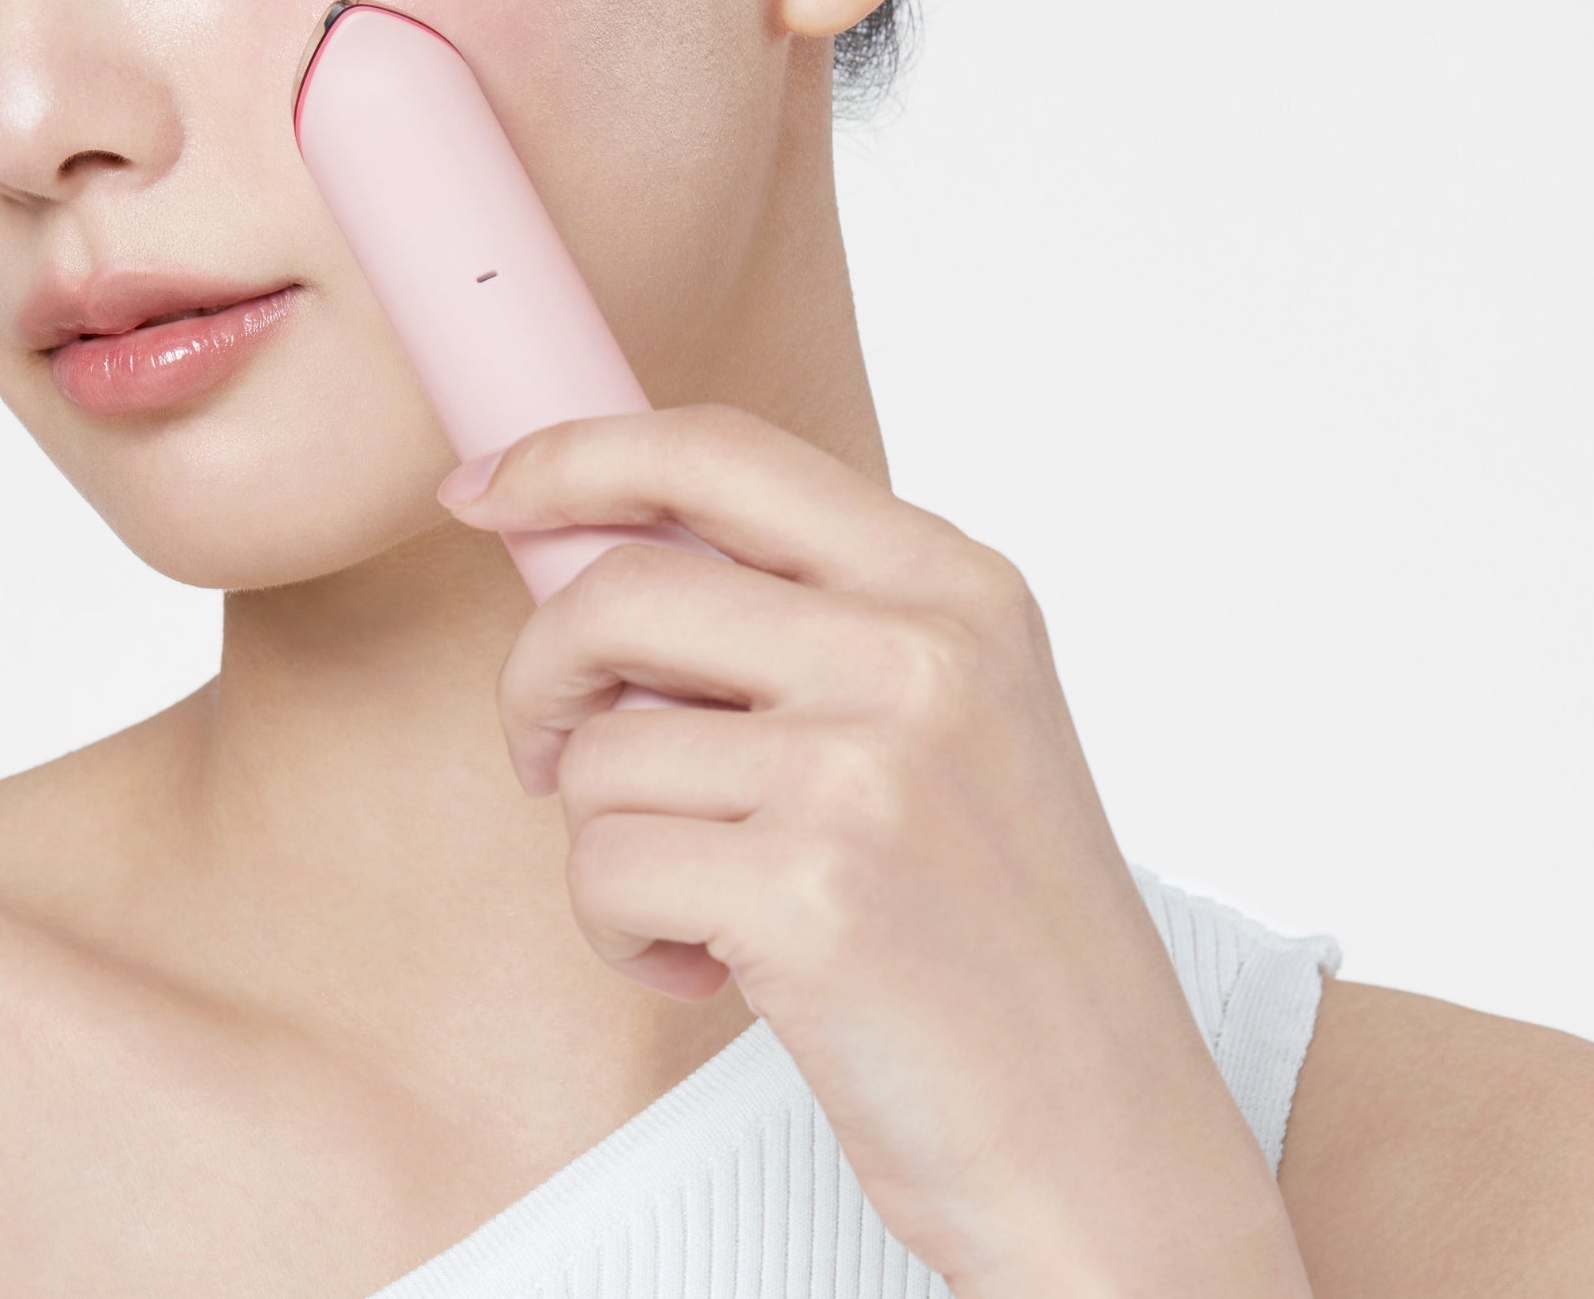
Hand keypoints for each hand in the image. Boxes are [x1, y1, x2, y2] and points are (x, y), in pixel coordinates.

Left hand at [437, 405, 1313, 1298]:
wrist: (1104, 1142)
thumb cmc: (1001, 935)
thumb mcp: (947, 717)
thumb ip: (801, 618)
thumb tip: (583, 544)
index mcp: (957, 584)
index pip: (722, 450)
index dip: (576, 455)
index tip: (489, 485)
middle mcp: (919, 653)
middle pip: (619, 589)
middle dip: (541, 676)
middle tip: (550, 751)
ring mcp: (867, 770)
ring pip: (597, 747)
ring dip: (605, 840)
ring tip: (698, 900)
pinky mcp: (809, 895)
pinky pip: (602, 867)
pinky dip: (622, 933)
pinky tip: (710, 966)